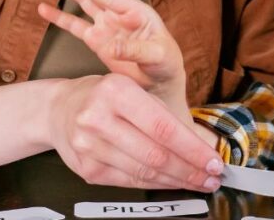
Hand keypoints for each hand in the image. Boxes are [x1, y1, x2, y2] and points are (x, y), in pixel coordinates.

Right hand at [37, 0, 185, 104]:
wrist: (160, 81)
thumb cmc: (165, 63)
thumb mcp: (157, 55)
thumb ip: (135, 50)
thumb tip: (110, 48)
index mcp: (136, 12)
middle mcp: (119, 14)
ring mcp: (106, 25)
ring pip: (83, 2)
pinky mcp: (96, 40)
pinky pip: (74, 26)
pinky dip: (60, 17)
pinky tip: (43, 8)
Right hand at [48, 73, 222, 191]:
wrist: (58, 109)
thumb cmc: (103, 97)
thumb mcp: (132, 89)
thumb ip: (164, 116)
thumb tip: (203, 146)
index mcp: (116, 91)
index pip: (163, 127)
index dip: (193, 149)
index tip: (215, 161)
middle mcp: (98, 118)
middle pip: (155, 154)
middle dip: (190, 170)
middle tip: (212, 178)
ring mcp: (88, 146)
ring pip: (143, 172)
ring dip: (176, 180)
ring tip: (198, 182)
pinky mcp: (86, 169)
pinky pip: (128, 181)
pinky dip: (155, 184)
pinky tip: (171, 182)